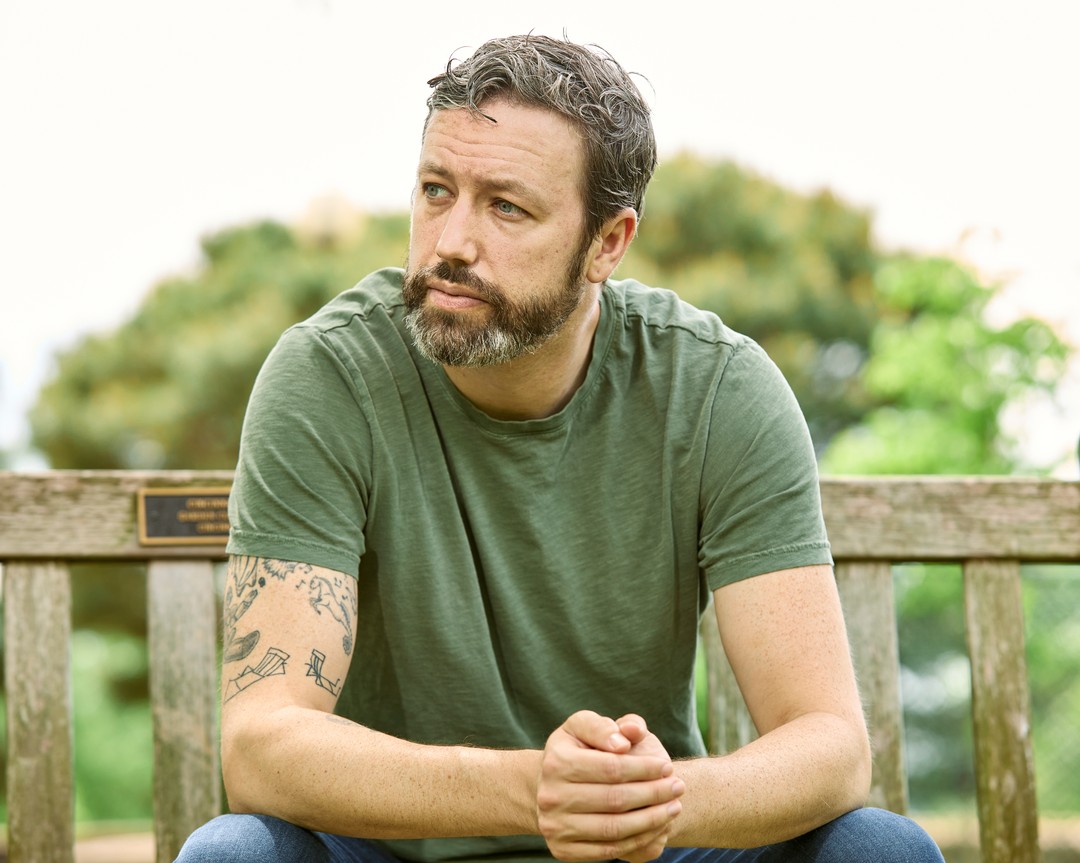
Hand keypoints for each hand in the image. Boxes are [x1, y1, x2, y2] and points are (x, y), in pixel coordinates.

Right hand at [536, 710, 683, 862]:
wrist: (551, 786)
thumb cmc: (578, 750)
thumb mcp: (586, 726)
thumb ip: (606, 726)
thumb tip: (626, 737)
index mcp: (557, 761)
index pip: (611, 767)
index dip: (644, 768)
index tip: (667, 767)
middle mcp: (551, 796)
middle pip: (615, 799)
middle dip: (654, 793)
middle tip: (678, 787)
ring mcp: (555, 826)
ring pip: (614, 828)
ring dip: (652, 820)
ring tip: (674, 807)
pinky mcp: (562, 850)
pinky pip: (608, 850)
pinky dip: (638, 840)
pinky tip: (657, 827)